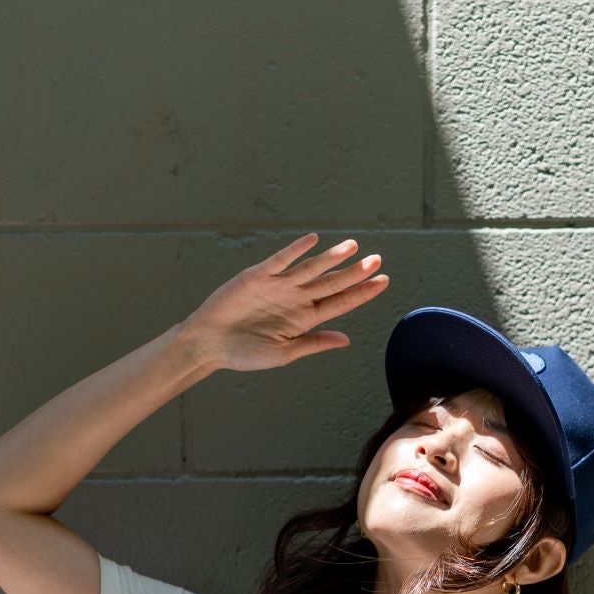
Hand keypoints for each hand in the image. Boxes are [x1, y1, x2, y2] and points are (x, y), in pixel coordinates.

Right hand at [181, 233, 389, 372]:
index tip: (383, 282)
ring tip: (352, 247)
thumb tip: (346, 340)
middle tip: (377, 260)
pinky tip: (312, 241)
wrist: (209, 343)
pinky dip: (295, 251)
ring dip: (331, 259)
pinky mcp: (258, 275)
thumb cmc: (244, 353)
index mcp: (304, 319)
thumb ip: (314, 343)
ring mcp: (278, 285)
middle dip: (354, 273)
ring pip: (311, 268)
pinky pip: (280, 260)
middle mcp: (295, 298)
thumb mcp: (284, 353)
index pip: (339, 302)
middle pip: (331, 283)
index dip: (361, 293)